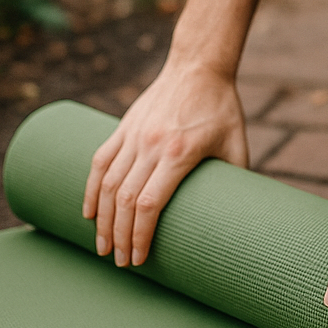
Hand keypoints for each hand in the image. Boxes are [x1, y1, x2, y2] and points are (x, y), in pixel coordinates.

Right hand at [82, 63, 247, 267]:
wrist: (198, 66)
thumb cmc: (222, 108)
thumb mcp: (236, 144)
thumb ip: (236, 180)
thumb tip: (240, 218)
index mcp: (178, 153)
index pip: (148, 203)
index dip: (140, 235)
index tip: (140, 258)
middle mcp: (150, 145)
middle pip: (123, 200)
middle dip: (119, 236)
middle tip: (120, 262)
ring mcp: (133, 135)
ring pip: (105, 184)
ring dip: (101, 220)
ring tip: (102, 247)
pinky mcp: (123, 127)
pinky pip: (99, 162)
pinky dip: (90, 190)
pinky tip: (88, 213)